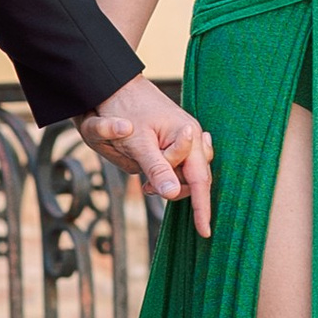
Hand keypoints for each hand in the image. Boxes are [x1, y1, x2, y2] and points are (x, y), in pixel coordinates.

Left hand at [80, 76, 214, 235]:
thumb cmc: (124, 109)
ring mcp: (183, 136)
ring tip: (143, 179)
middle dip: (173, 187)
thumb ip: (157, 168)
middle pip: (193, 178)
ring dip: (165, 179)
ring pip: (183, 173)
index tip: (205, 232)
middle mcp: (191, 135)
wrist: (111, 84)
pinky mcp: (173, 139)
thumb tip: (173, 194)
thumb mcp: (137, 143)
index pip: (200, 179)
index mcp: (187, 134)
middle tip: (146, 187)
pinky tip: (147, 171)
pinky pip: (175, 164)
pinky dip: (163, 172)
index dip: (202, 207)